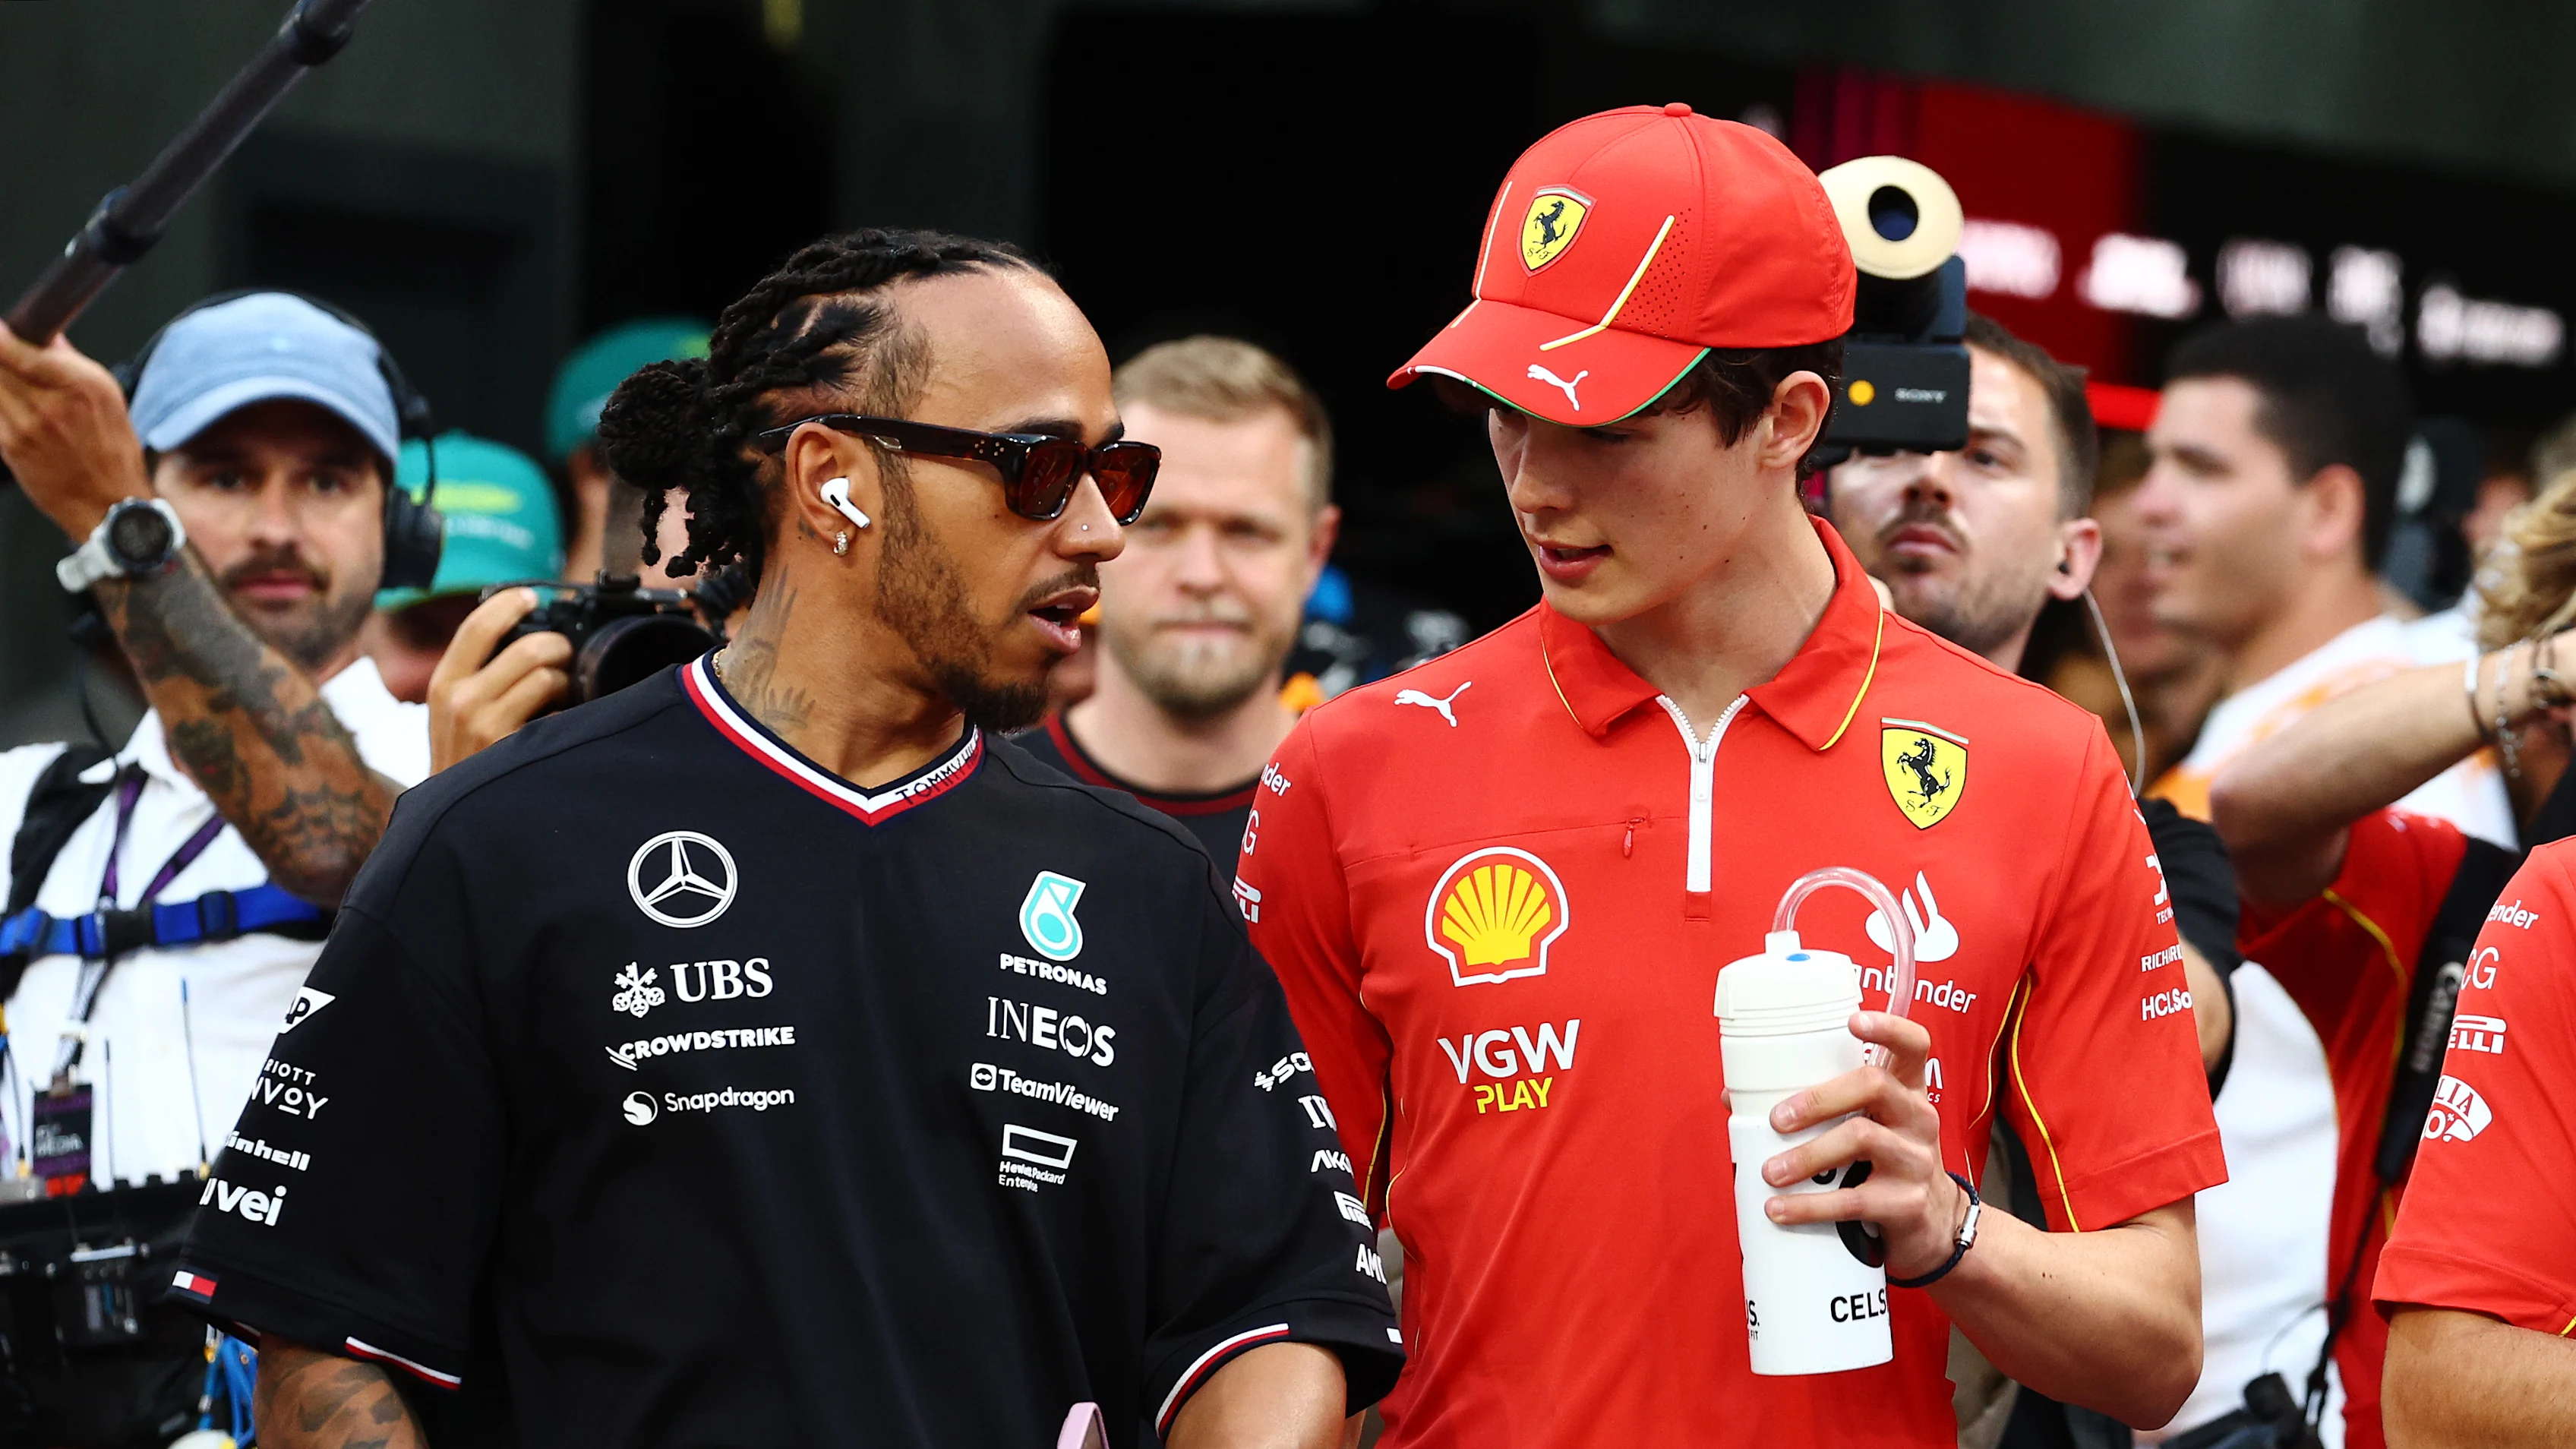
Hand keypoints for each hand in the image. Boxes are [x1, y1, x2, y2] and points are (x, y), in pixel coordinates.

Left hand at [0, 323, 150, 538]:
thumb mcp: (109, 397)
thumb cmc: (113, 452)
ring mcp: (25, 425)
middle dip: (1, 359)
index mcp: (80, 384)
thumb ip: (72, 363)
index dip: (1, 336)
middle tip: (7, 358)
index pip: (14, 346)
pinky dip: (1, 405)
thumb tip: (47, 338)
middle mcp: (50, 402)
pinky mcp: (9, 445)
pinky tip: (15, 410)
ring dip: (1, 383)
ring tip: (19, 394)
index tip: (2, 333)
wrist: (109, 503)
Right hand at [429, 589, 571, 772]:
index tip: (531, 596)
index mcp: (444, 682)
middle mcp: (461, 700)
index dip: (510, 604)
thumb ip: (475, 673)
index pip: (477, 626)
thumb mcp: (451, 709)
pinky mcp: (514, 750)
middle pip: (528, 648)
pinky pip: (557, 716)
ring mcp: (487, 726)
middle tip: (564, 653)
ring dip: (565, 680)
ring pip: (546, 677)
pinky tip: (556, 726)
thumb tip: (520, 633)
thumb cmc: (460, 756)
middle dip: (557, 645)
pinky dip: (564, 715)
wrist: (451, 816)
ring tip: (561, 691)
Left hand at [1758, 1010, 1966, 1280]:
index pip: (1912, 1045)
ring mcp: (1916, 1159)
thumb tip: (1734, 1098)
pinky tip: (1780, 1209)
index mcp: (1907, 1090)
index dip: (1888, 1027)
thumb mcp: (1868, 1125)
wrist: (1932, 1225)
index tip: (1853, 1021)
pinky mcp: (1907, 1203)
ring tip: (1770, 1172)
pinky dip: (1809, 1206)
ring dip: (1807, 1155)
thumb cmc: (1884, 1162)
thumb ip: (1817, 1106)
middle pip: (1874, 1084)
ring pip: (1861, 1139)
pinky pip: (1854, 1200)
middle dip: (1818, 1098)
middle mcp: (1918, 1116)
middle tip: (1776, 1119)